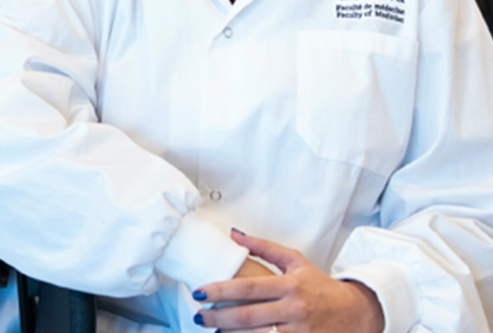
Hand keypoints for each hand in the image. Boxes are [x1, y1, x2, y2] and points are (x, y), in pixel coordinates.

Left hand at [192, 230, 384, 332]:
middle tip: (198, 315)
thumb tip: (234, 233)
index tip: (200, 291)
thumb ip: (264, 248)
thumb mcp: (295, 261)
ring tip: (213, 331)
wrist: (357, 313)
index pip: (249, 288)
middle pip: (249, 316)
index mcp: (290, 285)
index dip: (222, 290)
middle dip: (219, 317)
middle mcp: (295, 309)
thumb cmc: (320, 285)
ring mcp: (301, 332)